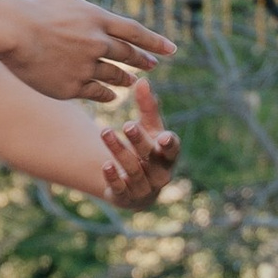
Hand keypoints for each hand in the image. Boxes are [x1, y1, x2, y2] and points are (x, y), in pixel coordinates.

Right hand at [0, 0, 176, 103]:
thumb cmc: (26, 6)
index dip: (154, 41)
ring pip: (114, 76)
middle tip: (152, 66)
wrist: (10, 31)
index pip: (134, 32)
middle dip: (143, 61)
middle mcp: (98, 43)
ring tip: (130, 82)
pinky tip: (110, 97)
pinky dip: (106, 95)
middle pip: (128, 55)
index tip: (171, 49)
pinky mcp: (72, 86)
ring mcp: (87, 66)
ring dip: (124, 80)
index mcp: (97, 18)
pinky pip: (96, 93)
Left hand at [99, 80, 180, 211]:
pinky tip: (105, 165)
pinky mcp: (126, 198)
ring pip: (133, 171)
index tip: (163, 138)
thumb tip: (142, 80)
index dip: (170, 144)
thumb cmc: (148, 149)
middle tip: (128, 124)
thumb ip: (148, 107)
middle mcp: (160, 174)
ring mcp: (144, 188)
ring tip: (105, 131)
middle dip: (139, 141)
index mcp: (169, 156)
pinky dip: (113, 178)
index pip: (173, 149)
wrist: (137, 185)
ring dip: (119, 151)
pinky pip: (121, 189)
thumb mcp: (150, 129)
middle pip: (151, 157)